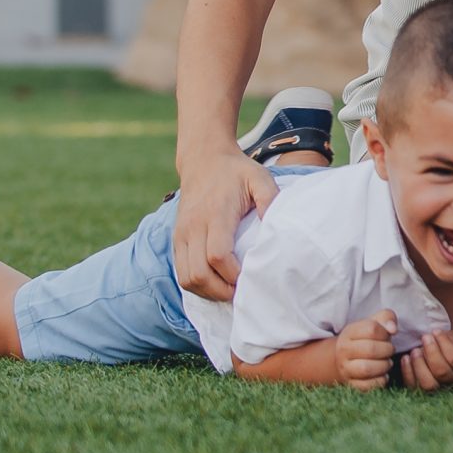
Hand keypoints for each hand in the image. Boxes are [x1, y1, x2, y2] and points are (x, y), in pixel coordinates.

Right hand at [172, 148, 279, 302]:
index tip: (250, 280)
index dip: (233, 275)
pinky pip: (180, 272)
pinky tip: (216, 284)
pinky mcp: (177, 238)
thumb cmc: (237, 171)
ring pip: (186, 278)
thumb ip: (270, 198)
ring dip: (207, 292)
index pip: (217, 256)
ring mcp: (181, 234)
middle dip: (220, 291)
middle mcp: (193, 227)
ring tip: (229, 292)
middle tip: (242, 294)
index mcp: (215, 214)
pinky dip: (196, 285)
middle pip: (198, 274)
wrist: (203, 159)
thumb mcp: (260, 177)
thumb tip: (275, 226)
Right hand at [335, 311, 398, 390]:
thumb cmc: (366, 338)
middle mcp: (344, 350)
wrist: (346, 358)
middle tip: (390, 350)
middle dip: (387, 350)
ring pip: (367, 369)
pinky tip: (383, 375)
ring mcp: (345, 368)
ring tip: (387, 362)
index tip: (387, 336)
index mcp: (349, 332)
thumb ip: (387, 318)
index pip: (372, 329)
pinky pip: (367, 386)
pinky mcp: (350, 384)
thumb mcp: (374, 323)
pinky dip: (379, 381)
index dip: (385, 332)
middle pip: (371, 349)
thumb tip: (392, 329)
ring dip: (384, 366)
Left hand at [399, 330, 452, 392]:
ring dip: (419, 365)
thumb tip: (434, 335)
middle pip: (441, 372)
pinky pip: (413, 385)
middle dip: (431, 352)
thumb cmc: (449, 347)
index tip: (435, 331)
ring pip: (428, 384)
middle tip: (425, 338)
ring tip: (415, 350)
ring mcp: (438, 389)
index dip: (444, 343)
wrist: (442, 358)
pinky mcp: (421, 392)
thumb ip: (447, 338)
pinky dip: (407, 371)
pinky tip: (406, 358)